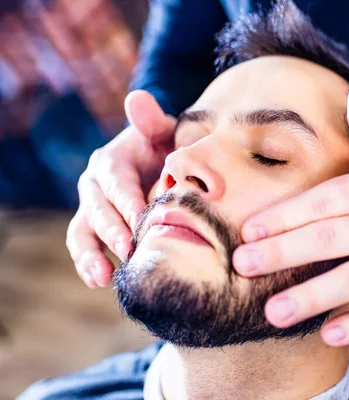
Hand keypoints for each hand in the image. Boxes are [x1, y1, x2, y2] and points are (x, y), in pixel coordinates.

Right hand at [67, 91, 175, 287]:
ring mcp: (92, 207)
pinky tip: (101, 280)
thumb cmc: (165, 146)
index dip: (126, 201)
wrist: (162, 160)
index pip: (115, 182)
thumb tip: (136, 98)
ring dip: (90, 255)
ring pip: (83, 231)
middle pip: (97, 209)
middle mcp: (94, 184)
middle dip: (112, 232)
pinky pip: (86, 245)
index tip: (141, 220)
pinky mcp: (96, 226)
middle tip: (130, 251)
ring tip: (103, 276)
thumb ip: (151, 119)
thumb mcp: (163, 130)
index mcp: (110, 161)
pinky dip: (89, 263)